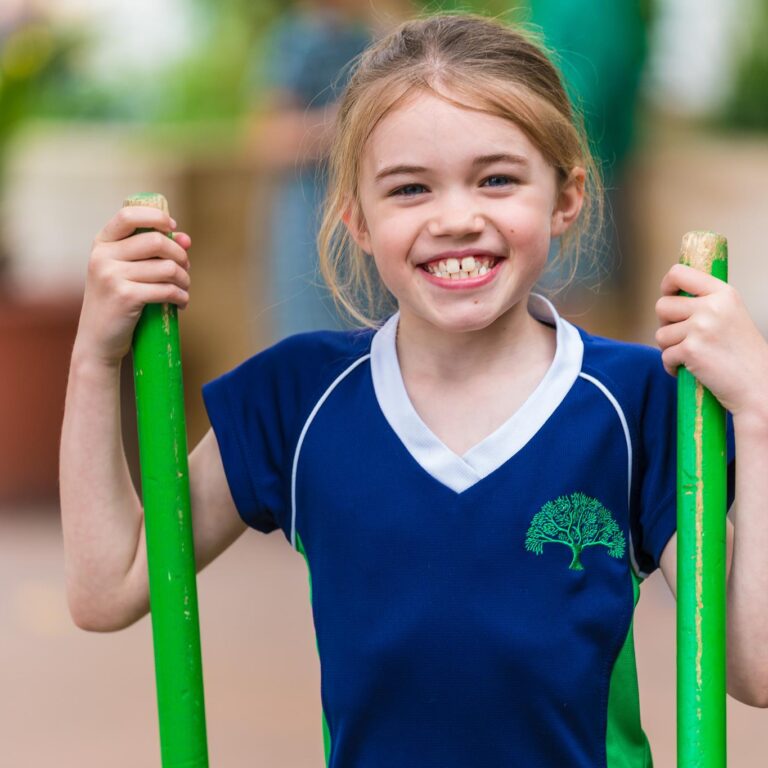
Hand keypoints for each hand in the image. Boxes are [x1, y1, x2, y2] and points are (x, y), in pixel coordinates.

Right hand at [75, 205, 191, 366]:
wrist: (97, 341)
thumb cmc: (116, 303)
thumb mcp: (126, 272)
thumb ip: (152, 252)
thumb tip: (186, 238)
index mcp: (102, 244)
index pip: (128, 215)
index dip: (156, 217)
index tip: (172, 228)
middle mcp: (103, 256)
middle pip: (157, 241)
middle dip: (180, 255)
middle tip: (186, 269)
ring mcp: (112, 276)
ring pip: (167, 268)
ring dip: (185, 279)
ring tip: (184, 289)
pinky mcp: (125, 297)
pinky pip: (167, 290)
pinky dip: (181, 297)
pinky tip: (181, 302)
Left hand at [655, 263, 767, 418]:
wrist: (759, 388)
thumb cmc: (743, 355)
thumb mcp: (732, 316)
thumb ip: (707, 303)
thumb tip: (670, 295)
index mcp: (724, 293)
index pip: (679, 273)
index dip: (666, 286)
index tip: (669, 297)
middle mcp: (712, 307)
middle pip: (662, 306)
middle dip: (666, 324)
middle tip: (682, 337)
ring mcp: (701, 328)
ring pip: (660, 334)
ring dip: (670, 348)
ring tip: (692, 356)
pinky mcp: (691, 351)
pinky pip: (664, 356)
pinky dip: (672, 367)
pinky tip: (690, 370)